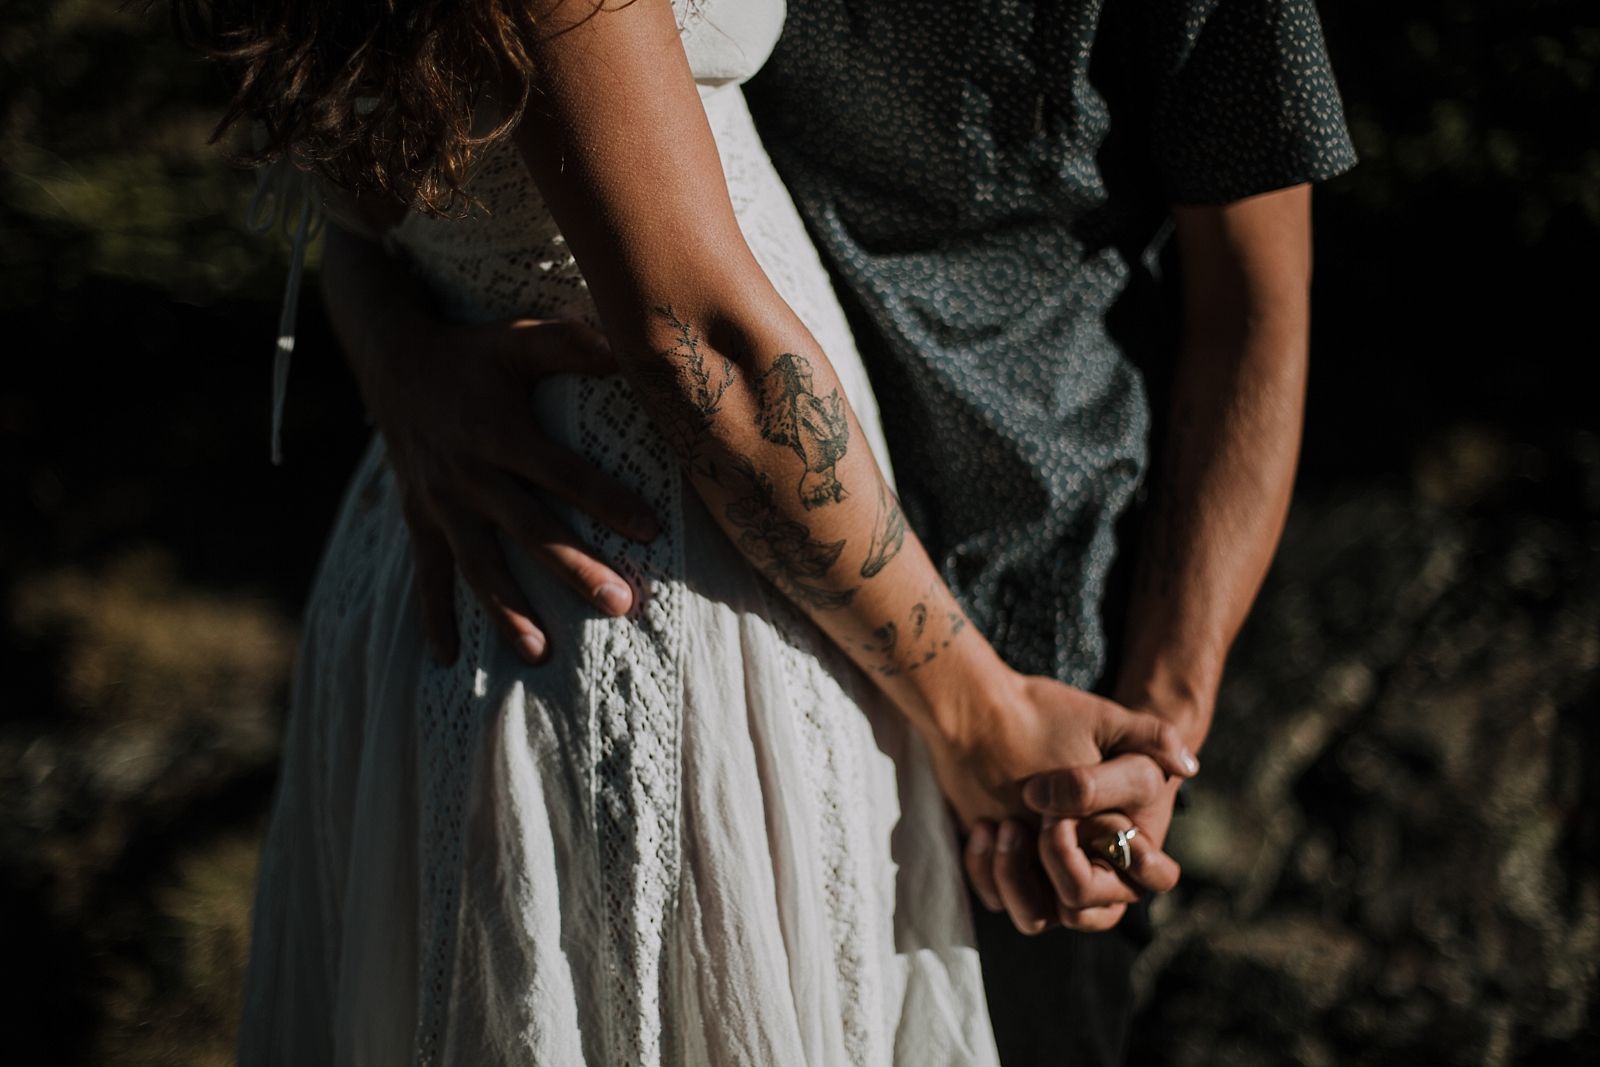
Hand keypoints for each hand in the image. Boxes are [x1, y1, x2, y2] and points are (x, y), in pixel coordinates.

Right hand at [357, 313, 660, 664]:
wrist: (392, 362)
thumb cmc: (472, 353)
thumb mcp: (517, 338)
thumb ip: (572, 343)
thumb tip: (627, 345)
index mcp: (500, 432)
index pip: (562, 472)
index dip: (606, 499)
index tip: (650, 529)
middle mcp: (469, 473)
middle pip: (529, 529)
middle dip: (575, 571)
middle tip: (619, 606)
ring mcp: (440, 502)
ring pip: (479, 565)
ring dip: (508, 611)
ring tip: (541, 655)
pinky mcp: (419, 518)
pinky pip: (426, 574)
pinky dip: (434, 617)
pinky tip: (448, 660)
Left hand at [919, 673, 1193, 931]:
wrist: (1011, 721)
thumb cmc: (1076, 729)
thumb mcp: (1113, 724)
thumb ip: (1153, 739)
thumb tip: (1188, 765)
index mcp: (1136, 847)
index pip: (1149, 876)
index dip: (1131, 857)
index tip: (1103, 822)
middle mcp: (1095, 875)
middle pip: (1087, 912)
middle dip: (1064, 866)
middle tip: (1047, 822)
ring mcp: (1048, 879)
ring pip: (1035, 917)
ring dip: (1016, 877)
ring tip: (1004, 828)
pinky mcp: (1009, 872)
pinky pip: (996, 898)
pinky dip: (984, 870)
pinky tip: (982, 826)